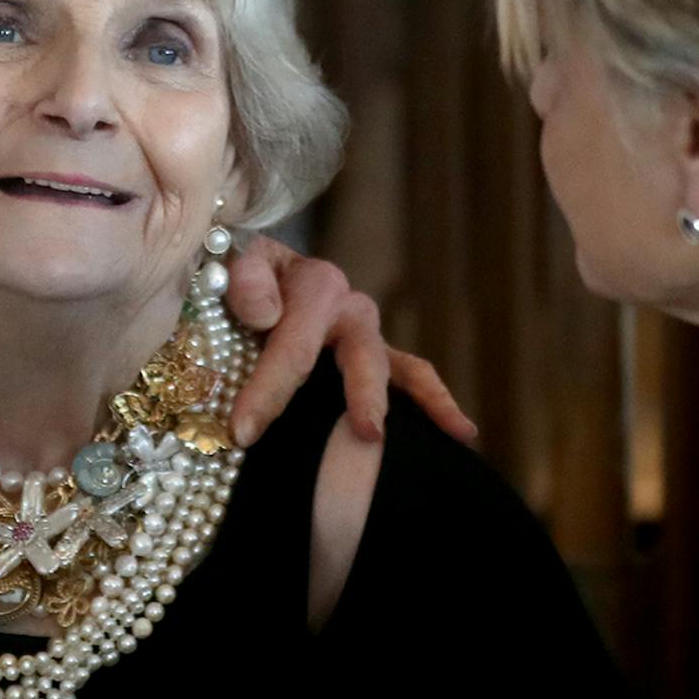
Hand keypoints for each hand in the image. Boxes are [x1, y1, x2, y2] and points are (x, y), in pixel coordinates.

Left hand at [223, 235, 475, 447]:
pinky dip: (438, 403)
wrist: (257, 273)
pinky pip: (414, 376)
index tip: (243, 431)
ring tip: (379, 436)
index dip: (267, 389)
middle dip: (351, 400)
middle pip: (354, 360)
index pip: (294, 344)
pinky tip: (462, 433)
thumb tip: (268, 315)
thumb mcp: (237, 263)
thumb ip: (246, 280)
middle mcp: (350, 308)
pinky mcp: (377, 354)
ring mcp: (368, 334)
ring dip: (385, 403)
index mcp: (316, 284)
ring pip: (389, 369)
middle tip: (359, 436)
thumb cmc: (244, 276)